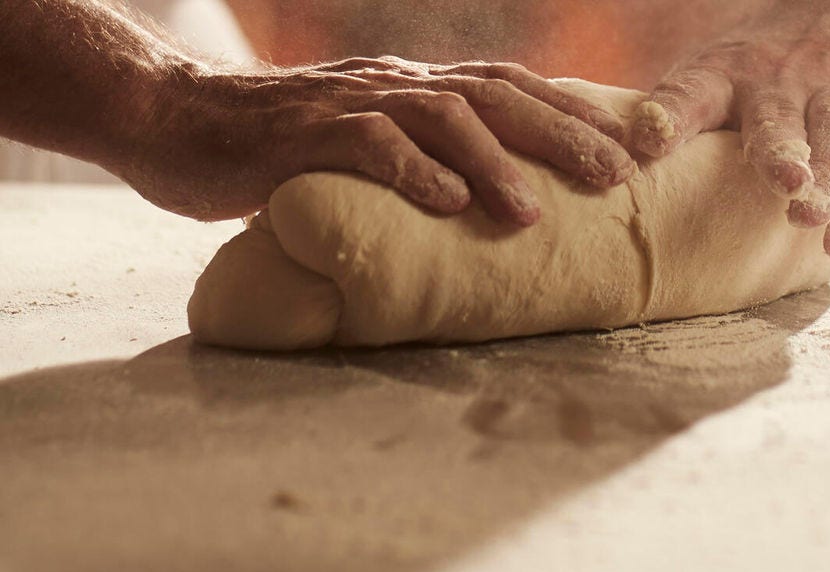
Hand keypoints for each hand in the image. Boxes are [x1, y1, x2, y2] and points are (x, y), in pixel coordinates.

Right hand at [122, 58, 636, 222]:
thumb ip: (421, 162)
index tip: (638, 145)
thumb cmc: (281, 146)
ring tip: (535, 211)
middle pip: (496, 96)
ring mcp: (349, 102)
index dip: (577, 112)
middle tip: (621, 177)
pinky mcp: (301, 134)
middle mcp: (394, 84)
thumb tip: (488, 212)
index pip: (511, 88)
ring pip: (440, 115)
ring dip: (495, 161)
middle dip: (564, 134)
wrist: (175, 119)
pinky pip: (365, 144)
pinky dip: (411, 171)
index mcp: (415, 86)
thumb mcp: (366, 146)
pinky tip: (448, 203)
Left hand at [629, 0, 829, 257]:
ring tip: (805, 216)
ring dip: (823, 179)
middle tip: (780, 181)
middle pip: (776, 118)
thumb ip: (679, 118)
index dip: (671, 114)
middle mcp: (782, 86)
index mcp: (726, 74)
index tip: (649, 137)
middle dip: (776, 151)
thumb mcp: (718, 75)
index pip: (693, 91)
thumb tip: (613, 170)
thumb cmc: (767, 70)